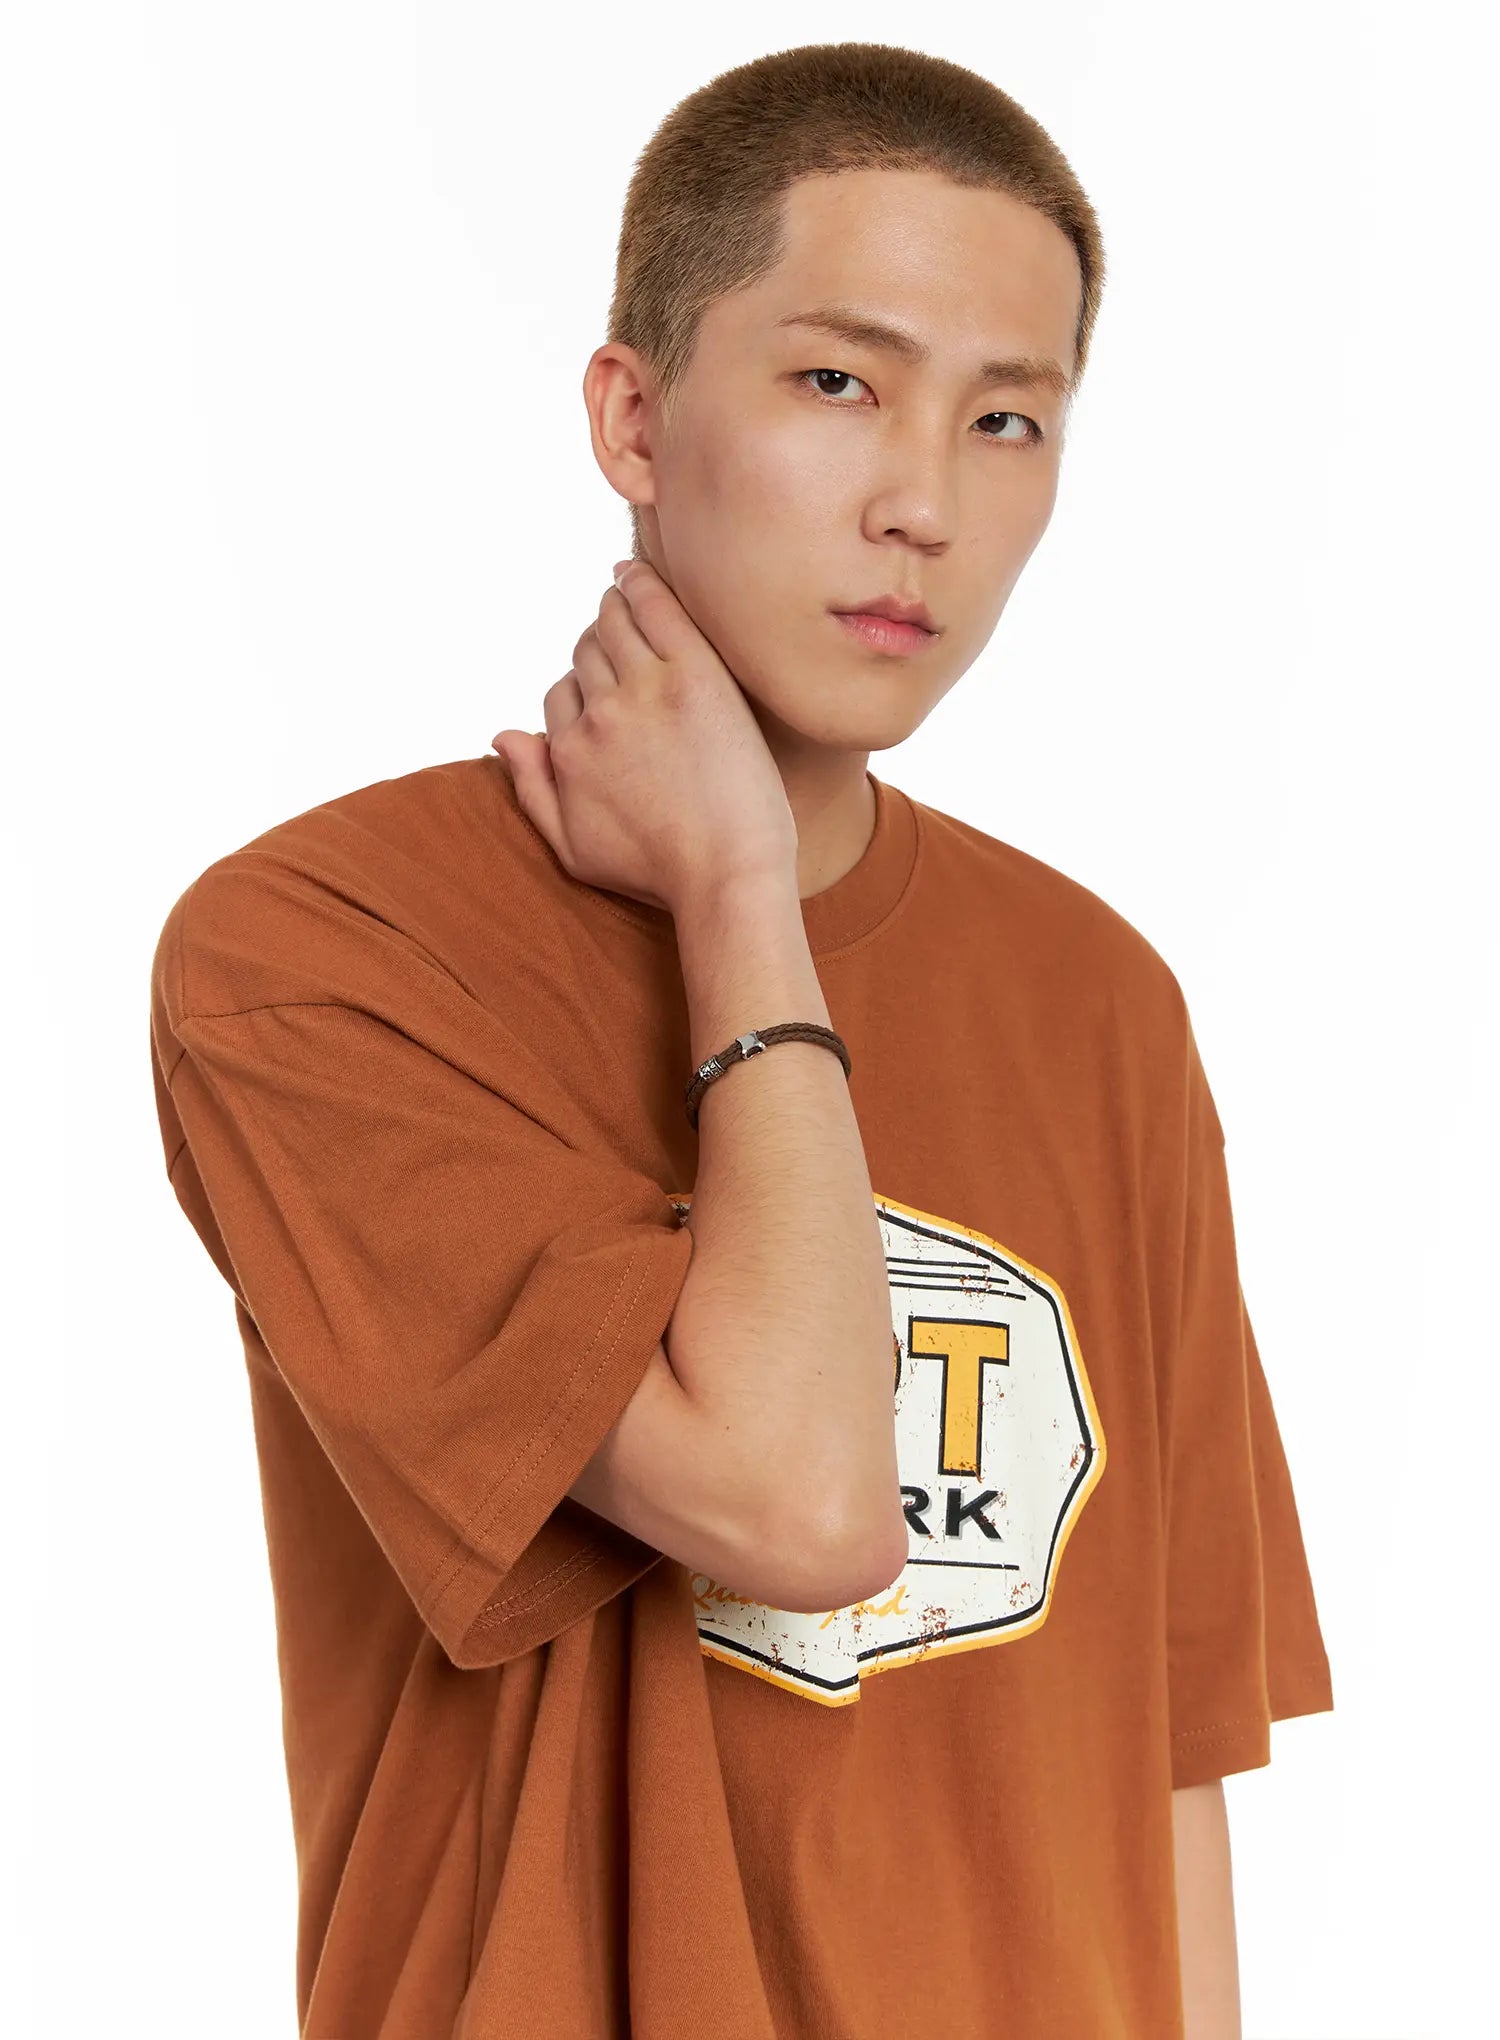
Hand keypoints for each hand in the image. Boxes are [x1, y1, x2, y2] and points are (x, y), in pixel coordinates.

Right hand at [491, 559, 797, 915]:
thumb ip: (531, 790)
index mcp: (568, 751)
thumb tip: (502, 735)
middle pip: (585, 653)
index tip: (611, 690)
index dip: (584, 689)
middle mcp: (598, 714)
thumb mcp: (573, 849)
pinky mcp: (694, 675)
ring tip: (630, 602)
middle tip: (626, 644)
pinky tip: (638, 573)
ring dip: (617, 607)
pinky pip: (656, 606)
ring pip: (613, 622)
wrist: (728, 875)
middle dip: (600, 646)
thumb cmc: (658, 873)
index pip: (561, 692)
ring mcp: (645, 690)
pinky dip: (641, 582)